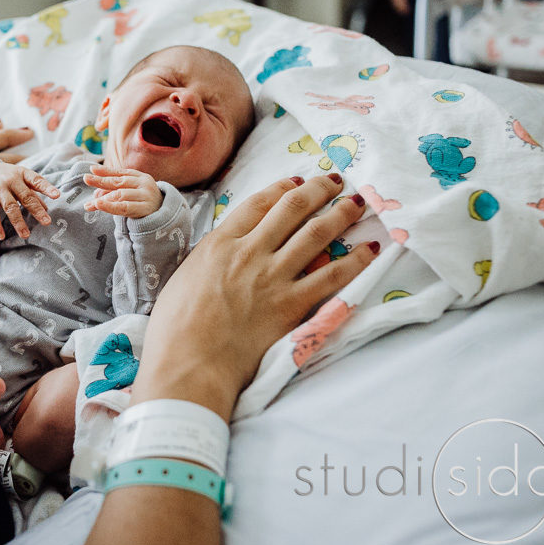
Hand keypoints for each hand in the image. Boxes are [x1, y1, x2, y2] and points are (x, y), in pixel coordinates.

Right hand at [0, 162, 60, 239]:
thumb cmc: (5, 176)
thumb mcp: (20, 179)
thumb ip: (33, 193)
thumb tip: (47, 209)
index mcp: (23, 174)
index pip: (37, 180)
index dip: (47, 188)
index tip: (57, 195)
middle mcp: (11, 180)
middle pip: (26, 196)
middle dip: (36, 210)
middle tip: (47, 222)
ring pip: (10, 206)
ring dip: (18, 221)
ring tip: (26, 235)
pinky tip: (0, 236)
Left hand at [82, 165, 162, 217]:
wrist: (166, 218)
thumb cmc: (145, 204)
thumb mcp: (133, 193)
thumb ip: (116, 192)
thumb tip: (95, 195)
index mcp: (140, 177)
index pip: (120, 172)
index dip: (106, 171)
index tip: (91, 169)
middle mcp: (144, 183)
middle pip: (118, 182)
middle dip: (101, 181)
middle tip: (86, 179)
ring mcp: (146, 196)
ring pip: (120, 194)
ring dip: (104, 198)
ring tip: (91, 202)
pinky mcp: (145, 209)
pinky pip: (124, 207)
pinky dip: (110, 206)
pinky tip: (99, 205)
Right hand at [134, 175, 378, 419]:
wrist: (189, 362)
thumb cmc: (174, 328)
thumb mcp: (184, 277)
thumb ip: (210, 259)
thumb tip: (225, 253)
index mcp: (219, 243)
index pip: (259, 203)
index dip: (283, 188)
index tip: (298, 181)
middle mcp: (250, 252)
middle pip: (292, 209)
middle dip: (318, 190)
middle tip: (336, 182)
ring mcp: (273, 277)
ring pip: (316, 234)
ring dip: (340, 214)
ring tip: (357, 204)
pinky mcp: (292, 305)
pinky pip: (333, 277)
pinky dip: (355, 261)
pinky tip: (369, 250)